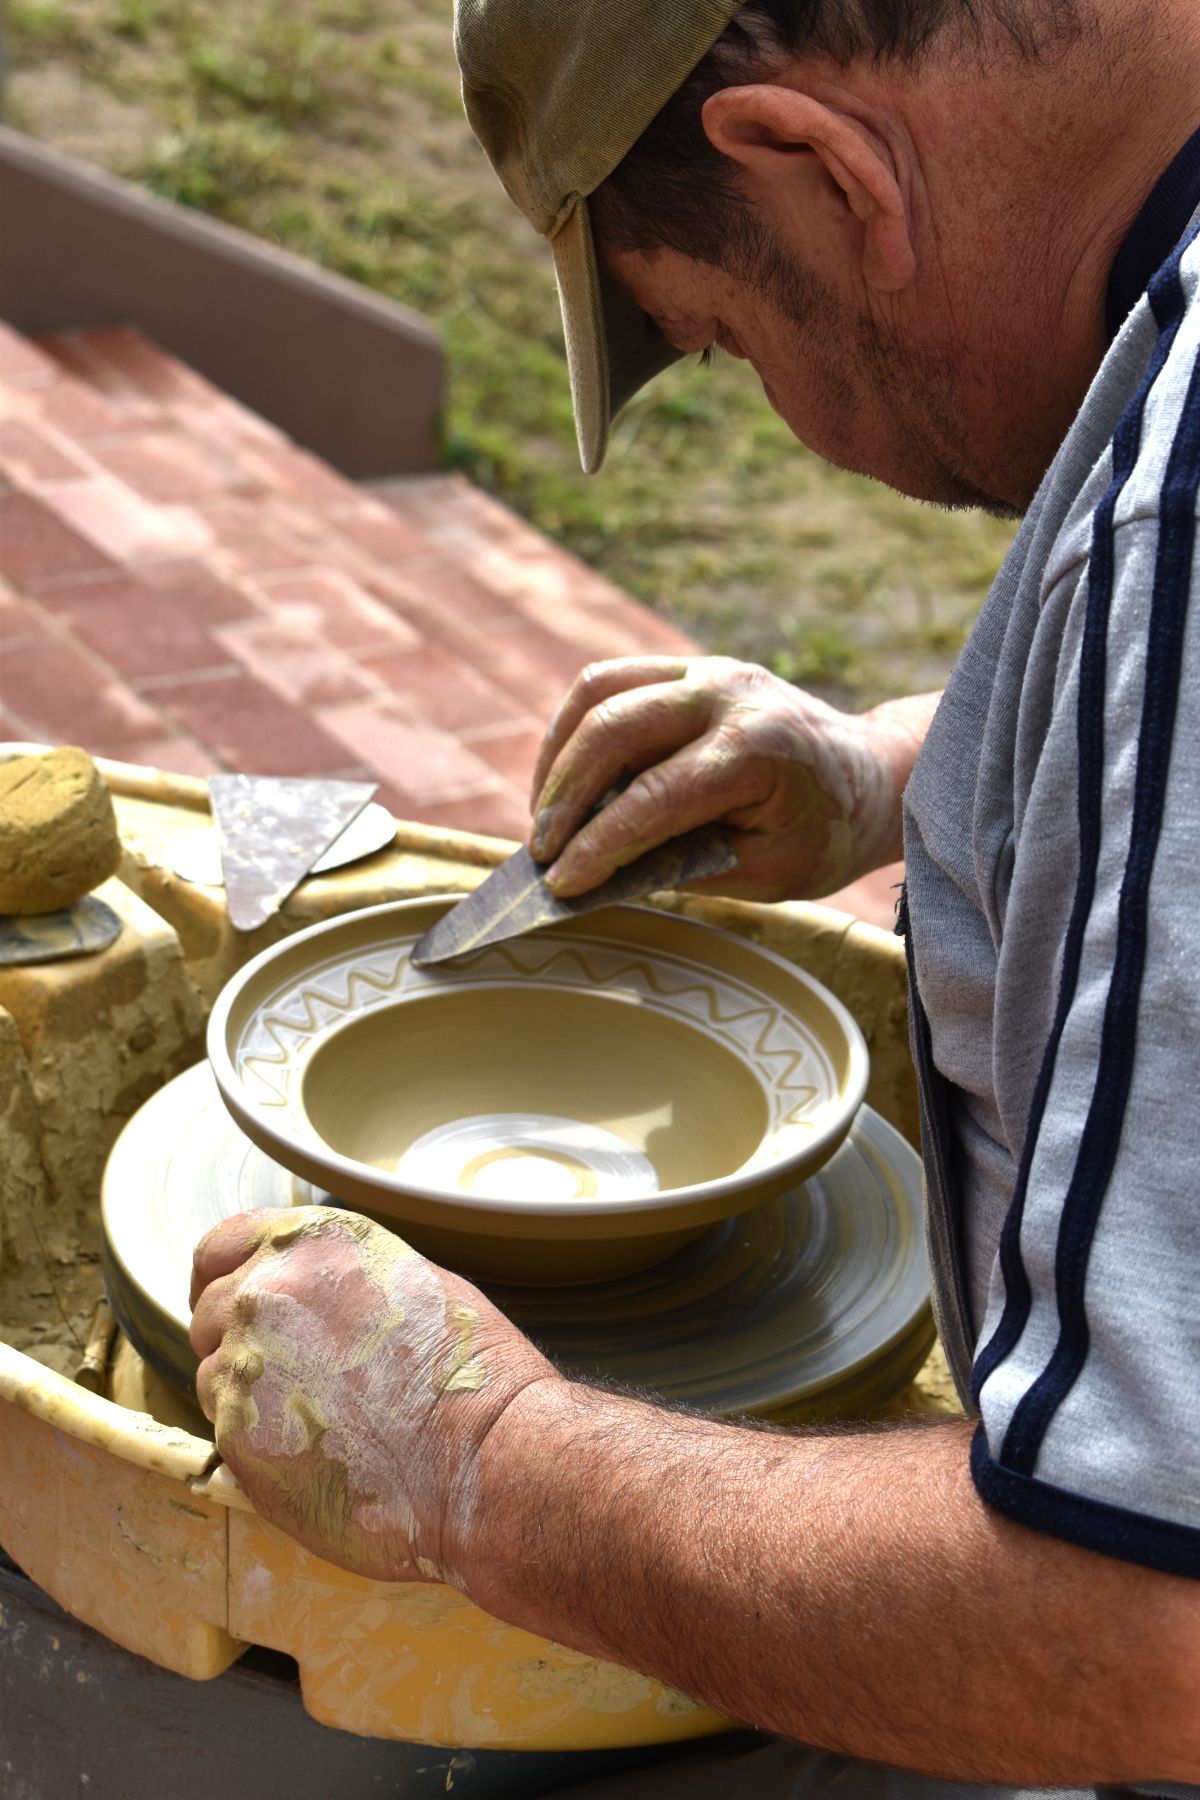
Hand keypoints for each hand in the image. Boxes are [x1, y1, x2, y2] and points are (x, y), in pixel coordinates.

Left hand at [189, 1207, 557, 1585]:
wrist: (483, 1454)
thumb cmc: (467, 1373)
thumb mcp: (409, 1280)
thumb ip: (336, 1276)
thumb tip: (301, 1296)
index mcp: (311, 1242)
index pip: (222, 1245)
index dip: (220, 1276)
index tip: (230, 1303)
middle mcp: (267, 1289)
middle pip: (212, 1310)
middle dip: (241, 1341)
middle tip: (292, 1378)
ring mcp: (245, 1360)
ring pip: (214, 1372)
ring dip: (249, 1393)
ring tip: (319, 1418)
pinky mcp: (238, 1432)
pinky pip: (227, 1429)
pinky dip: (259, 1440)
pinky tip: (316, 1449)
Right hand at [528, 656, 923, 901]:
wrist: (870, 777)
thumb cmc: (822, 836)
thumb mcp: (761, 872)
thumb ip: (679, 867)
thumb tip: (593, 876)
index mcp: (758, 751)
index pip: (653, 799)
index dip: (597, 845)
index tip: (559, 885)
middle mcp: (729, 695)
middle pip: (612, 731)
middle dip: (563, 799)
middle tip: (539, 854)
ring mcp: (708, 670)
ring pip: (599, 692)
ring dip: (558, 756)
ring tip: (545, 816)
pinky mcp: (692, 667)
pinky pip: (612, 682)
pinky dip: (576, 727)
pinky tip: (566, 776)